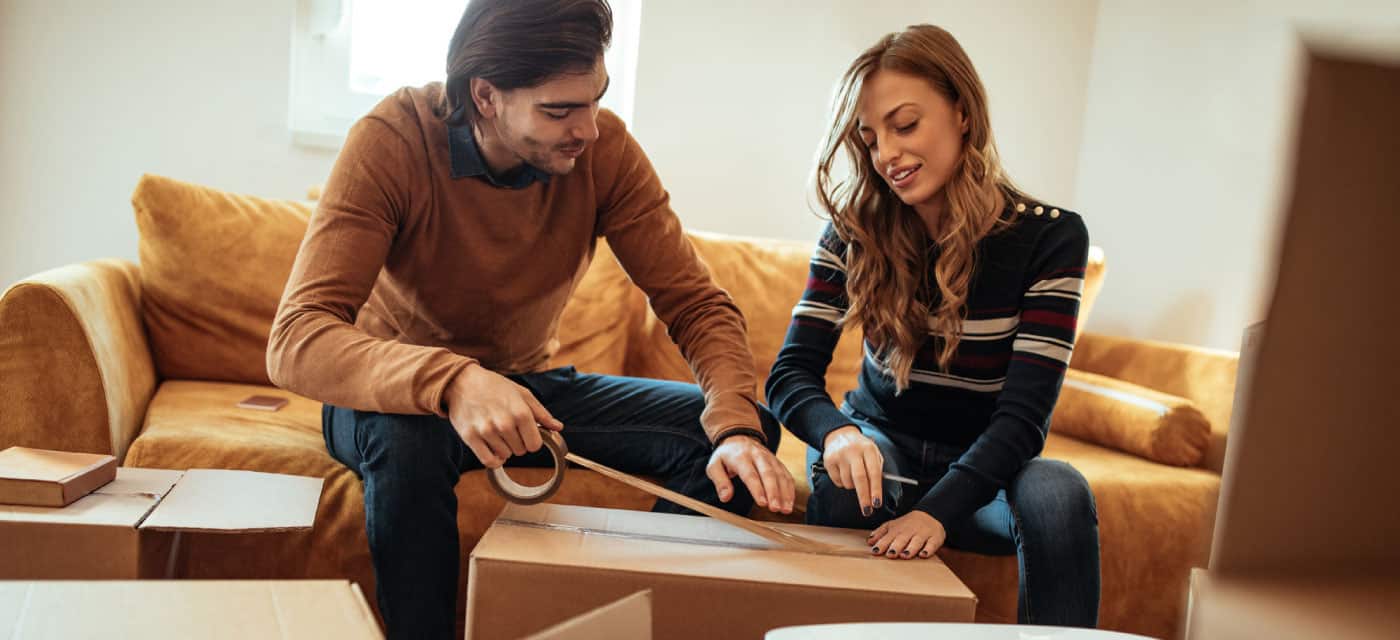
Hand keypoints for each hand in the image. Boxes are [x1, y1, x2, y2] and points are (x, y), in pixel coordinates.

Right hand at [444, 363, 562, 467]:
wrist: (462, 382)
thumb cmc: (493, 386)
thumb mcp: (521, 393)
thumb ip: (541, 413)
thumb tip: (558, 427)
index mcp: (520, 412)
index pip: (535, 445)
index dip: (533, 441)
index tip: (526, 434)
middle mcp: (504, 423)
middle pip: (521, 451)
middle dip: (518, 443)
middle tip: (508, 429)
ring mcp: (486, 431)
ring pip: (505, 456)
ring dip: (504, 448)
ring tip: (497, 433)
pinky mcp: (470, 437)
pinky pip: (488, 461)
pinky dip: (494, 460)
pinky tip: (493, 450)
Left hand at [706, 434, 795, 513]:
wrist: (739, 438)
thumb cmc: (726, 456)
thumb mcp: (714, 466)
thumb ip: (720, 481)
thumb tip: (725, 497)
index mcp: (741, 457)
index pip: (750, 474)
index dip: (757, 489)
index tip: (762, 503)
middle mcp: (758, 456)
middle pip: (769, 474)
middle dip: (774, 492)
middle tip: (775, 508)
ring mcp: (770, 458)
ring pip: (780, 475)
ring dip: (784, 493)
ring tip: (785, 509)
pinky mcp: (777, 463)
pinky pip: (786, 475)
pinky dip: (789, 489)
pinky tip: (789, 502)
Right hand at [821, 425, 884, 515]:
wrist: (840, 434)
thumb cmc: (861, 449)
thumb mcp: (872, 454)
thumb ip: (876, 470)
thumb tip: (876, 494)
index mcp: (868, 449)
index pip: (873, 472)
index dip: (875, 489)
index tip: (877, 504)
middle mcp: (853, 451)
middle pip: (859, 478)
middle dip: (864, 497)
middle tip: (867, 510)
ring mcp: (839, 455)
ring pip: (847, 482)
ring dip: (852, 487)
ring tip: (853, 477)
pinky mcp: (828, 460)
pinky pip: (837, 481)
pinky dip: (842, 483)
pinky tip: (843, 472)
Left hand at [868, 510, 945, 559]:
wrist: (930, 515)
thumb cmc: (907, 524)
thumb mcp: (893, 526)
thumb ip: (881, 533)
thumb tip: (869, 542)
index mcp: (898, 528)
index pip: (888, 536)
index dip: (882, 544)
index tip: (875, 551)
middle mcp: (910, 531)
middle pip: (902, 539)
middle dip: (896, 546)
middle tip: (890, 554)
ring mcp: (923, 534)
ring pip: (916, 541)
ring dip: (910, 548)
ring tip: (905, 555)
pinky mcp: (935, 538)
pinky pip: (932, 543)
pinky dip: (928, 549)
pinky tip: (924, 554)